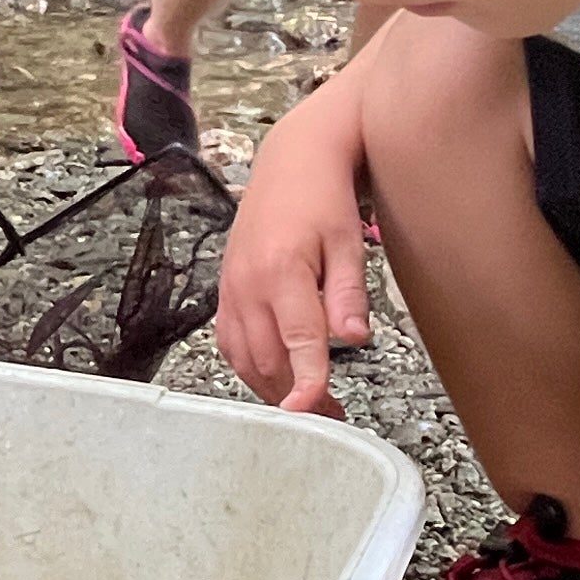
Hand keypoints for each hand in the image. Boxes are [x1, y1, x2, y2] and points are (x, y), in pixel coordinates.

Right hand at [214, 92, 372, 412]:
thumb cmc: (323, 195)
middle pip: (268, 359)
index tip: (315, 414)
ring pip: (244, 359)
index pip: (297, 340)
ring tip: (307, 407)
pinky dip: (249, 368)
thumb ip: (348, 293)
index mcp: (282, 270)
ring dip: (273, 389)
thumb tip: (354, 339)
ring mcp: (231, 288)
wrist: (291, 159)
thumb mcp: (348, 241)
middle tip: (332, 419)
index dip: (307, 382)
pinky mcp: (226, 290)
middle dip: (297, 397)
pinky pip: (229, 343)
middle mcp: (248, 284)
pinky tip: (274, 378)